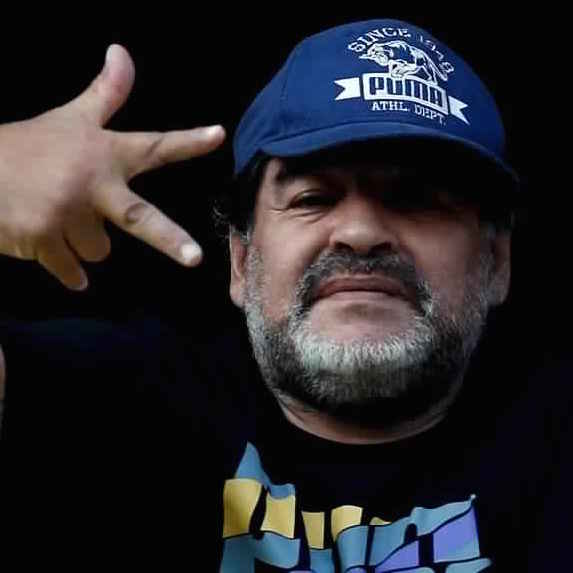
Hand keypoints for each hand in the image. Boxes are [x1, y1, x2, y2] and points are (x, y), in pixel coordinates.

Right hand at [0, 44, 225, 290]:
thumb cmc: (27, 146)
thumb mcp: (70, 118)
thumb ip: (106, 95)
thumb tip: (122, 50)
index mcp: (104, 153)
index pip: (153, 146)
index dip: (188, 143)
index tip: (218, 135)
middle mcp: (90, 182)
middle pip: (141, 219)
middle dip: (170, 240)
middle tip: (195, 259)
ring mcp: (65, 212)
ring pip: (100, 250)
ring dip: (84, 240)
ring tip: (57, 215)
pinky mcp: (42, 239)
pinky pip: (73, 271)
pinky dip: (66, 269)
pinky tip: (48, 248)